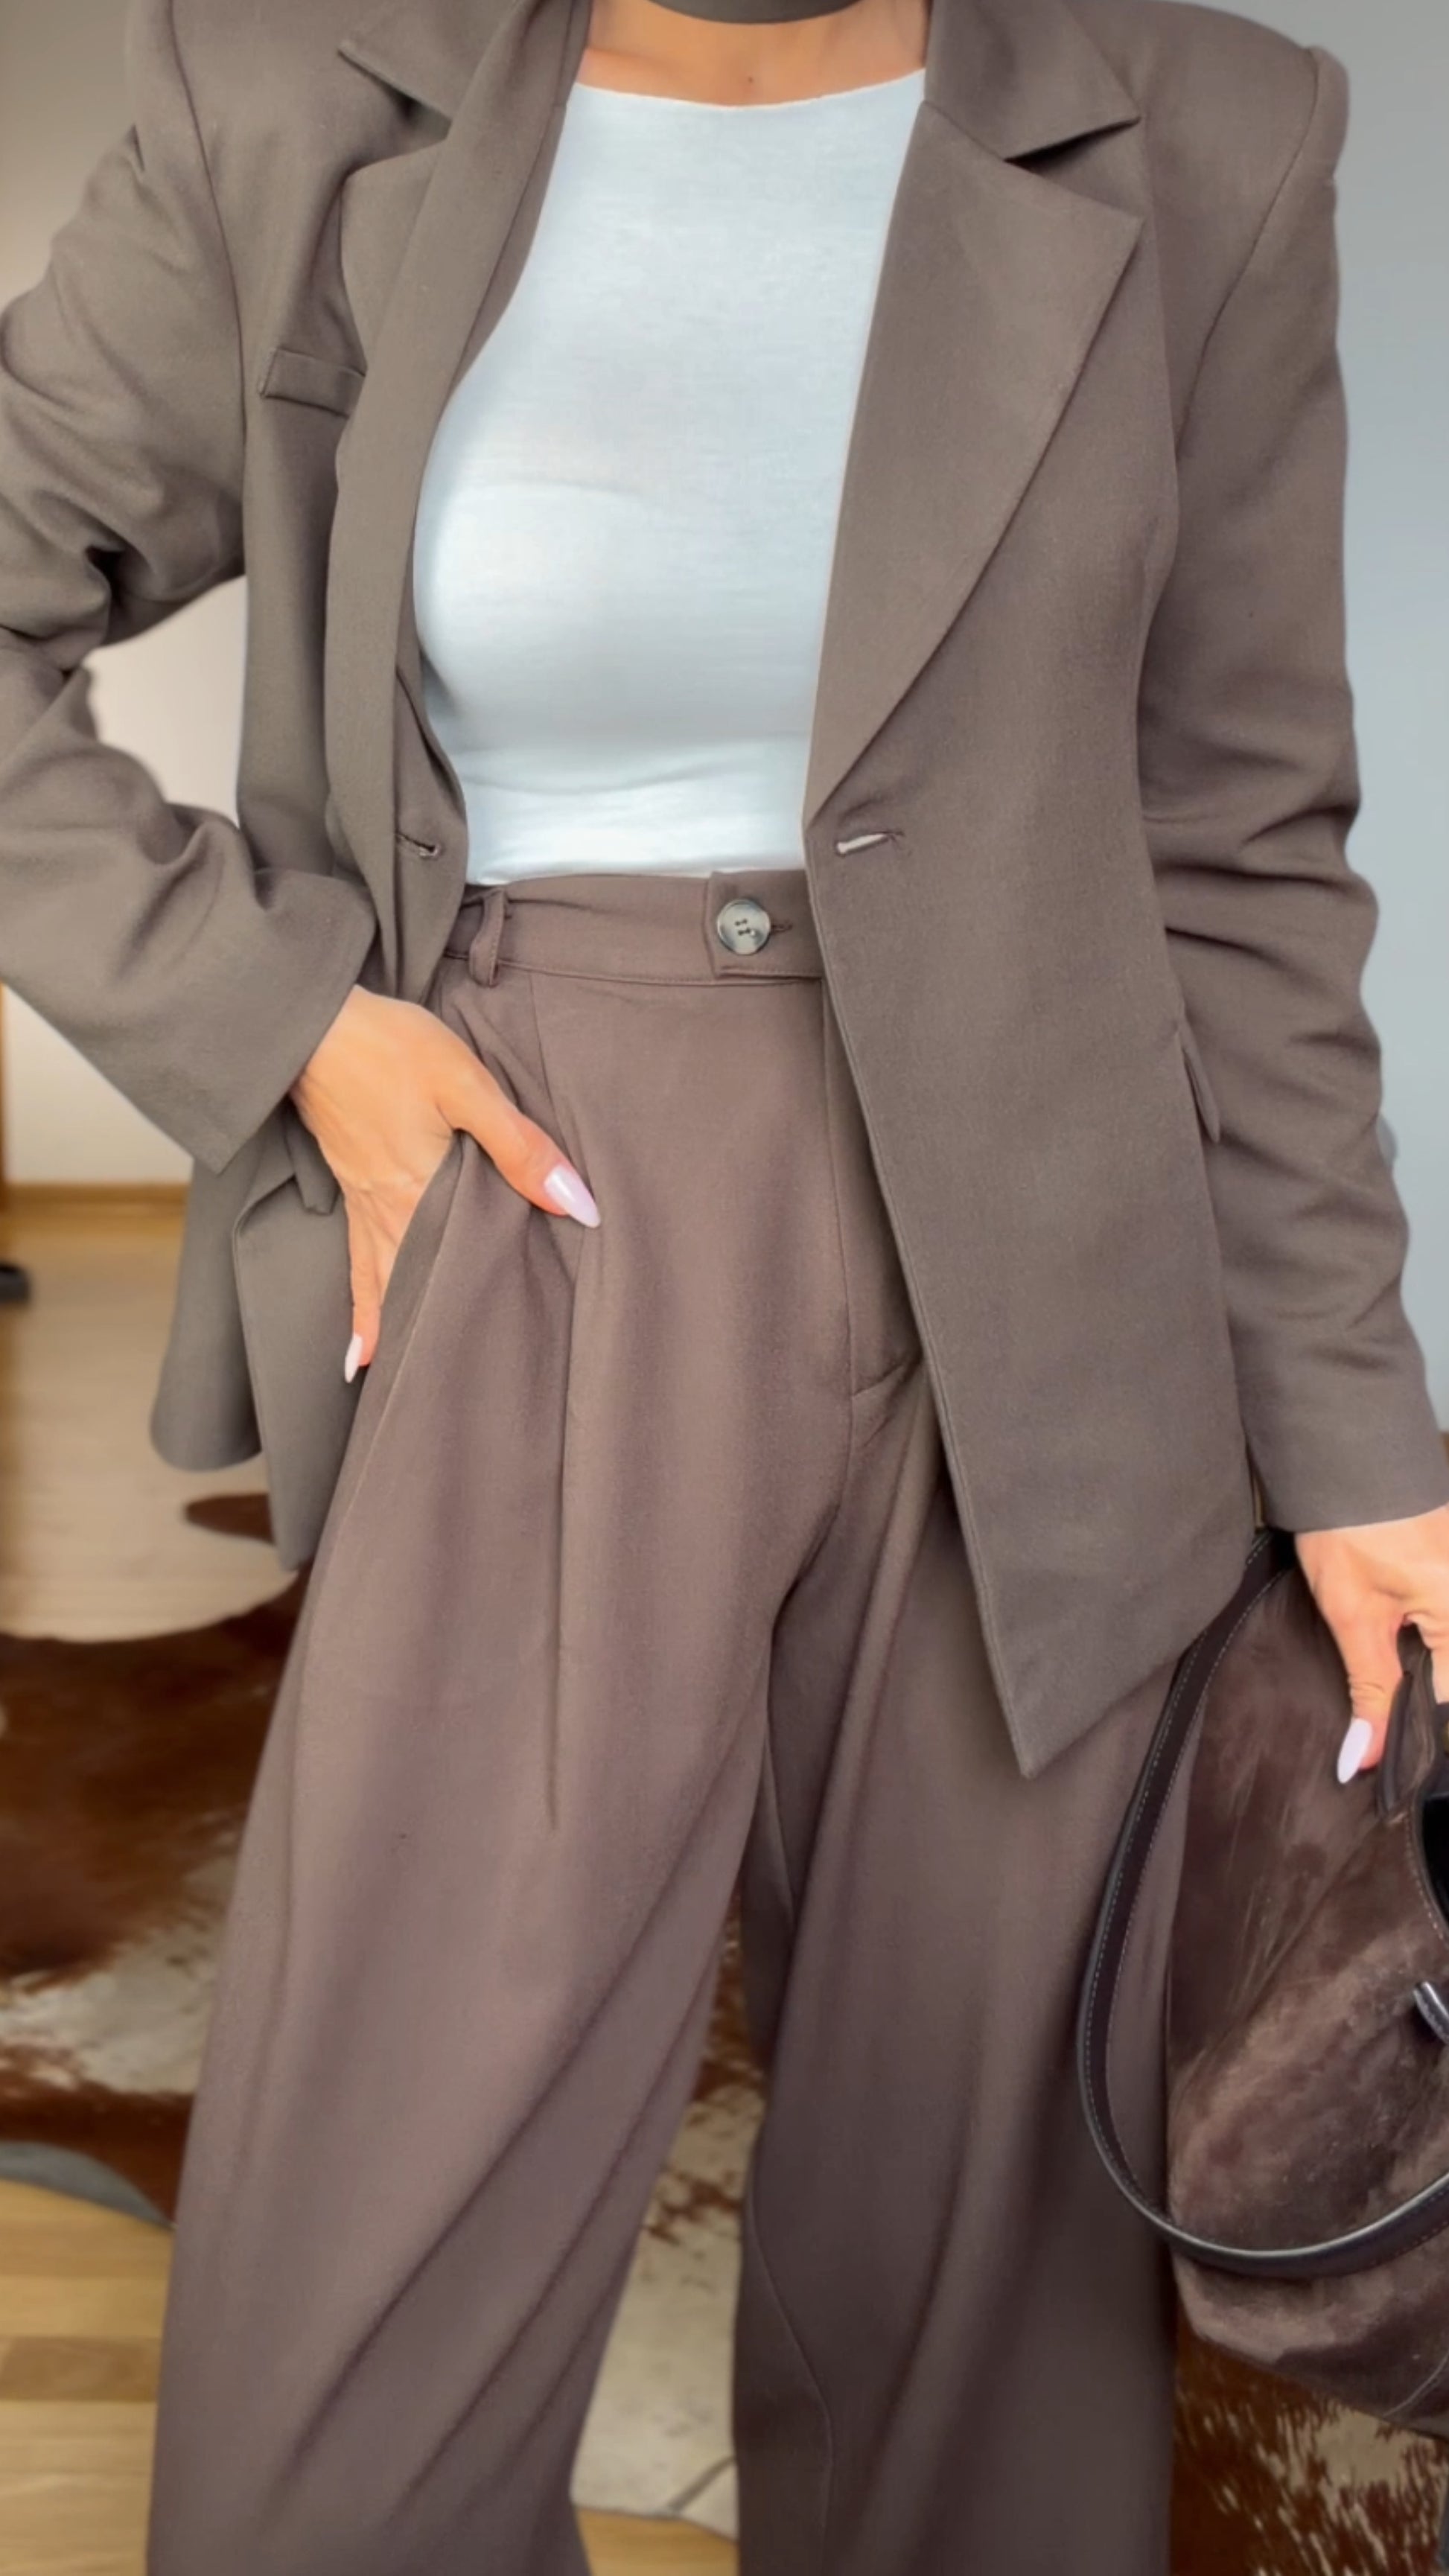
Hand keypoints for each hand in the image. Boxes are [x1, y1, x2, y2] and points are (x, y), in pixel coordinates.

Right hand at [289, 984, 598, 1378]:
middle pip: (419, 1290)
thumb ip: (520, 1147)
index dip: (490, 1311)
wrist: (309, 1021)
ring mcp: (365, 1204)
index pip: (466, 1269)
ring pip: (384, 1286)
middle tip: (458, 1402)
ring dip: (397, 1338)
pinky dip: (360, 1311)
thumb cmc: (389, 1046)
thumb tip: (578, 1205)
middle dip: (437, 1342)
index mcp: (424, 1193)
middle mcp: (391, 1213)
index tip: (515, 1361)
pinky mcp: (351, 1187)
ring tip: (405, 1395)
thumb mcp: (466, 1085)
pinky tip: (355, 1351)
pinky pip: (356, 1266)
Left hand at [1293, 1505, 1448, 1782]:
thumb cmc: (1347, 1527)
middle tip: (1387, 1703)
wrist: (1347, 1454)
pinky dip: (1435, 1641)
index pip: (1448, 1699)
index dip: (1417, 1728)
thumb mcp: (1353, 1616)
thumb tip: (1364, 1758)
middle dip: (1425, 1695)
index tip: (1390, 1757)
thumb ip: (1370, 1689)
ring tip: (1395, 1667)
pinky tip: (1411, 1643)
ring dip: (1431, 1669)